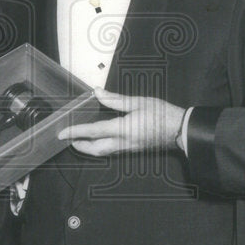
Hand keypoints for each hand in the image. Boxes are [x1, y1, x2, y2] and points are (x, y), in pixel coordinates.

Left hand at [57, 88, 186, 156]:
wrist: (180, 130)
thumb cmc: (163, 114)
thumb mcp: (139, 102)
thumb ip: (116, 100)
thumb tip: (98, 93)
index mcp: (123, 129)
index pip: (94, 132)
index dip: (76, 132)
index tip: (63, 134)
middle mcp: (123, 142)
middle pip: (95, 149)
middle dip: (80, 146)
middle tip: (68, 139)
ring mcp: (128, 148)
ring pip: (103, 152)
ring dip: (89, 148)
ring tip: (80, 140)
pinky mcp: (133, 149)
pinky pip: (112, 151)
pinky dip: (101, 147)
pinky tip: (99, 140)